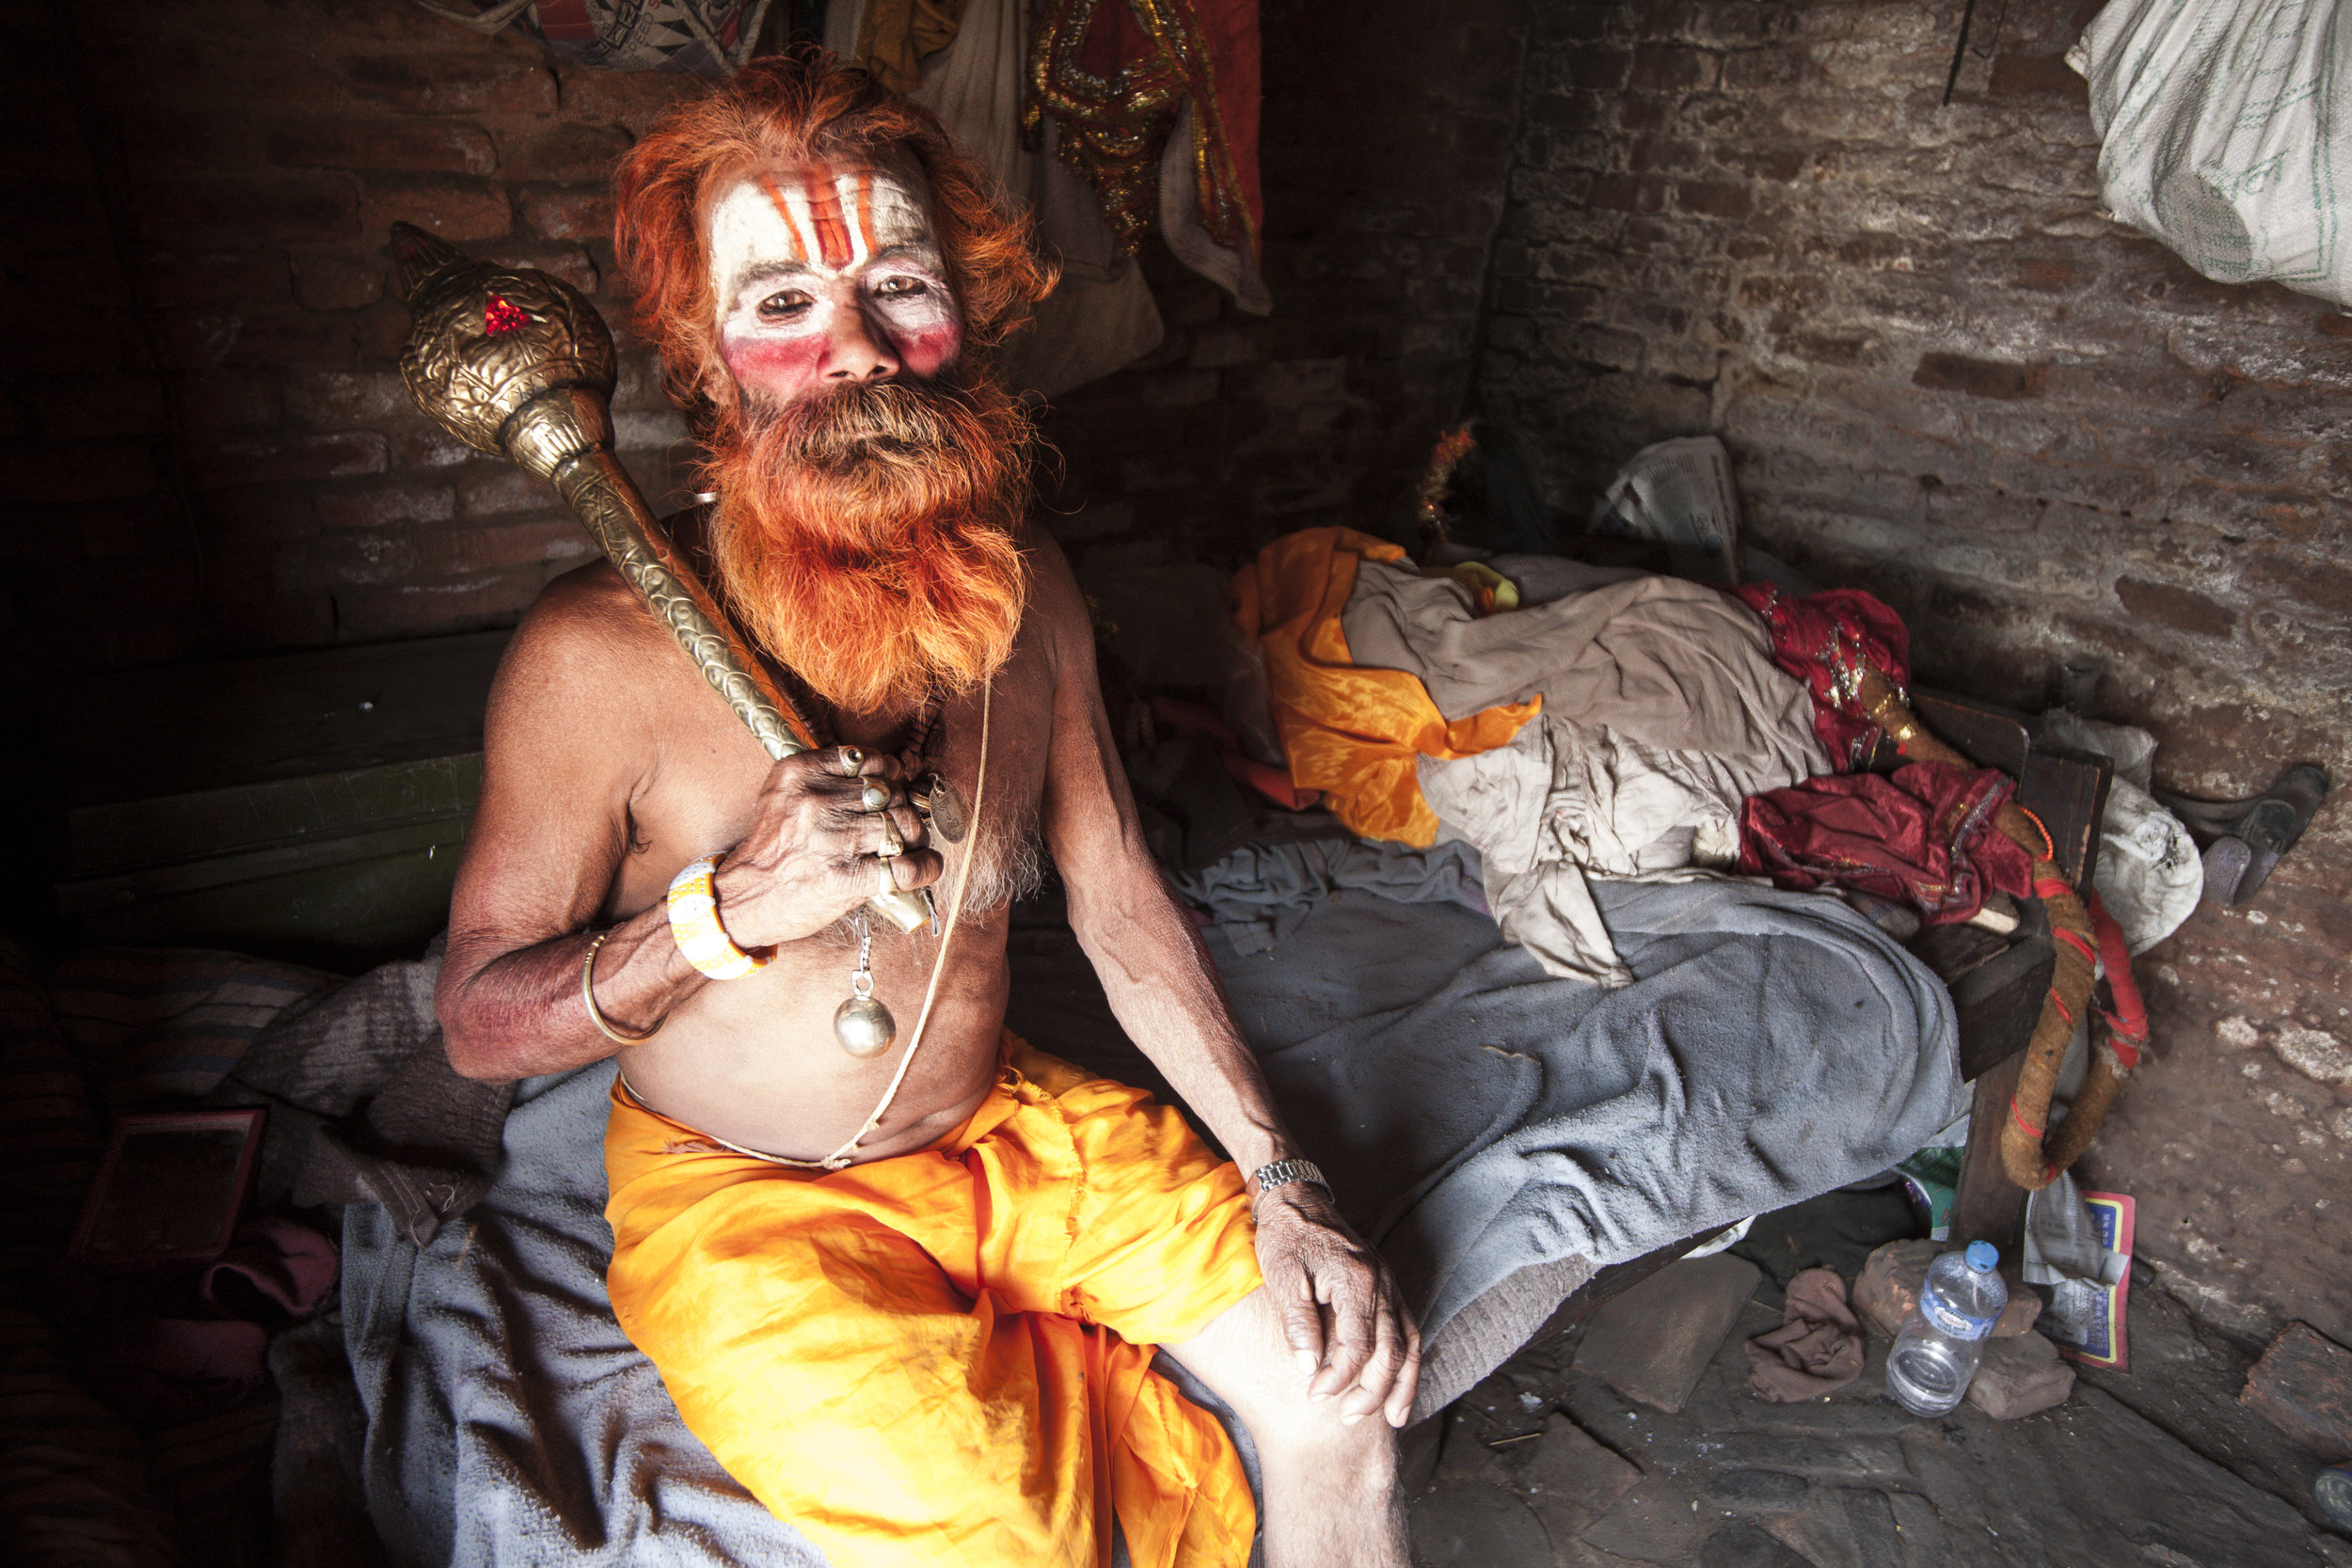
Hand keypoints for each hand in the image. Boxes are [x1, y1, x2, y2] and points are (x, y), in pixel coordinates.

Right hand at [709, 746, 940, 947]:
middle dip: (901, 809)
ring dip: (914, 837)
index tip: (888, 787)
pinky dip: (925, 867)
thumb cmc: (772, 849)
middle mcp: (818, 802)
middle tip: (897, 825)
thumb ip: (826, 776)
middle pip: (890, 793)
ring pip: (904, 825)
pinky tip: (924, 867)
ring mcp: (835, 840)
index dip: (888, 774)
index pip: (868, 759)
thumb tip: (887, 774)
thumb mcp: (783, 795)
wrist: (744, 898)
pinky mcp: (849, 878)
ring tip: (907, 846)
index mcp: (801, 774)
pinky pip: (907, 867)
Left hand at [1252, 1182, 1421, 1427]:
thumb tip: (1310, 1367)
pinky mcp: (1388, 1286)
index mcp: (1355, 1280)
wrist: (1297, 1198)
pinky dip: (1408, 1361)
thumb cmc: (1286, 1236)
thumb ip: (1299, 1323)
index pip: (1358, 1345)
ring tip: (1393, 1419)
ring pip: (1408, 1343)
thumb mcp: (1283, 1276)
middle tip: (1347, 1417)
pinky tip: (1400, 1385)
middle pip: (1390, 1350)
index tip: (1315, 1395)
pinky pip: (1408, 1329)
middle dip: (1371, 1391)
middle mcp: (1381, 1283)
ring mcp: (1389, 1283)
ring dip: (1401, 1384)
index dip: (1339, 1377)